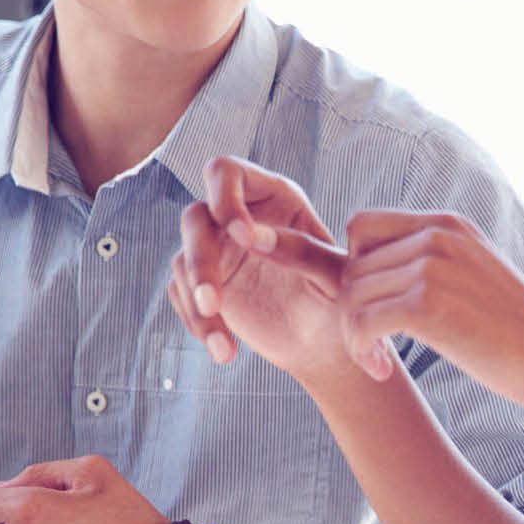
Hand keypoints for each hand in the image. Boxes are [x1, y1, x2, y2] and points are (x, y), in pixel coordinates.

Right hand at [169, 157, 356, 381]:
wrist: (327, 345)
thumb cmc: (342, 303)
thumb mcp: (335, 278)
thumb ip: (302, 251)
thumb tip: (254, 238)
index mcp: (276, 199)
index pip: (228, 174)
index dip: (226, 200)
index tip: (245, 239)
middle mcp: (240, 219)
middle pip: (194, 217)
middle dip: (199, 260)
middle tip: (214, 303)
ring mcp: (220, 251)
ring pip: (182, 260)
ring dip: (196, 303)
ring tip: (226, 349)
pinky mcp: (206, 284)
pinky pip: (182, 295)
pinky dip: (198, 324)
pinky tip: (224, 350)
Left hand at [256, 210, 523, 416]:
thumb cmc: (518, 332)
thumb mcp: (475, 277)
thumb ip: (433, 263)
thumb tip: (376, 273)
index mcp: (448, 225)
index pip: (362, 227)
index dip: (355, 269)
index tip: (376, 309)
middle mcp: (439, 236)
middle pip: (351, 265)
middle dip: (353, 309)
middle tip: (374, 347)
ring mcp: (435, 267)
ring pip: (352, 296)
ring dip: (354, 335)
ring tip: (378, 360)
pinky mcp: (431, 305)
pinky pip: (363, 322)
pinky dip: (362, 351)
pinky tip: (382, 369)